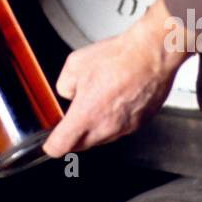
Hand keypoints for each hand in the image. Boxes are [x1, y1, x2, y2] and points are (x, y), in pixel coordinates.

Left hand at [41, 0, 187, 156]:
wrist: (151, 54)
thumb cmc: (119, 57)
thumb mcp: (74, 64)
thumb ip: (64, 86)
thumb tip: (69, 94)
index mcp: (86, 115)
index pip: (60, 146)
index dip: (51, 145)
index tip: (50, 142)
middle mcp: (106, 128)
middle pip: (80, 146)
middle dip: (72, 137)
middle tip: (71, 119)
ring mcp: (124, 128)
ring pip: (101, 139)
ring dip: (94, 128)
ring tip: (98, 102)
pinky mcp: (139, 124)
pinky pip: (119, 130)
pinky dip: (113, 121)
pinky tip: (115, 100)